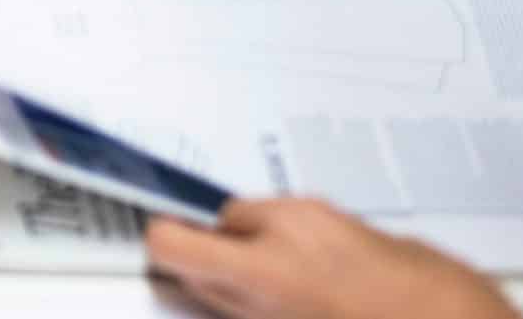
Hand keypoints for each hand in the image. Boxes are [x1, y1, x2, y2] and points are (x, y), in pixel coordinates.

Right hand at [147, 200, 519, 318]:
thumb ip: (234, 306)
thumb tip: (201, 289)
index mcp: (263, 267)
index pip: (170, 237)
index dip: (166, 257)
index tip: (172, 273)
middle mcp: (289, 225)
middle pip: (221, 220)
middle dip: (226, 253)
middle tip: (245, 296)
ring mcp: (326, 215)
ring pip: (267, 217)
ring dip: (267, 247)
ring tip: (295, 293)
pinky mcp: (355, 217)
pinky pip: (308, 222)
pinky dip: (305, 245)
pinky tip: (331, 286)